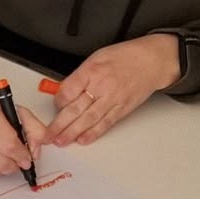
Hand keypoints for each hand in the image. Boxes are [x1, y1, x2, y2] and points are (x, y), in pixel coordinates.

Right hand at [0, 96, 45, 179]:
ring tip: (6, 159)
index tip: (27, 159)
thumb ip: (34, 129)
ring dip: (4, 169)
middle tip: (18, 161)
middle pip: (1, 161)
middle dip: (14, 165)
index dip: (21, 155)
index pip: (9, 144)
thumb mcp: (17, 113)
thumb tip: (39, 150)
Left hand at [44, 34, 179, 147]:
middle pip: (75, 109)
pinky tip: (83, 140)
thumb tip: (64, 92)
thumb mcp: (96, 58)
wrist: (152, 61)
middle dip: (59, 125)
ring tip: (60, 141)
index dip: (58, 101)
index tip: (55, 106)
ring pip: (88, 119)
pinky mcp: (122, 109)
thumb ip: (80, 76)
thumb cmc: (124, 57)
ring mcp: (113, 99)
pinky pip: (105, 123)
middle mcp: (102, 86)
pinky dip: (93, 133)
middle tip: (47, 136)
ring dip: (72, 133)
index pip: (67, 90)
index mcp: (92, 70)